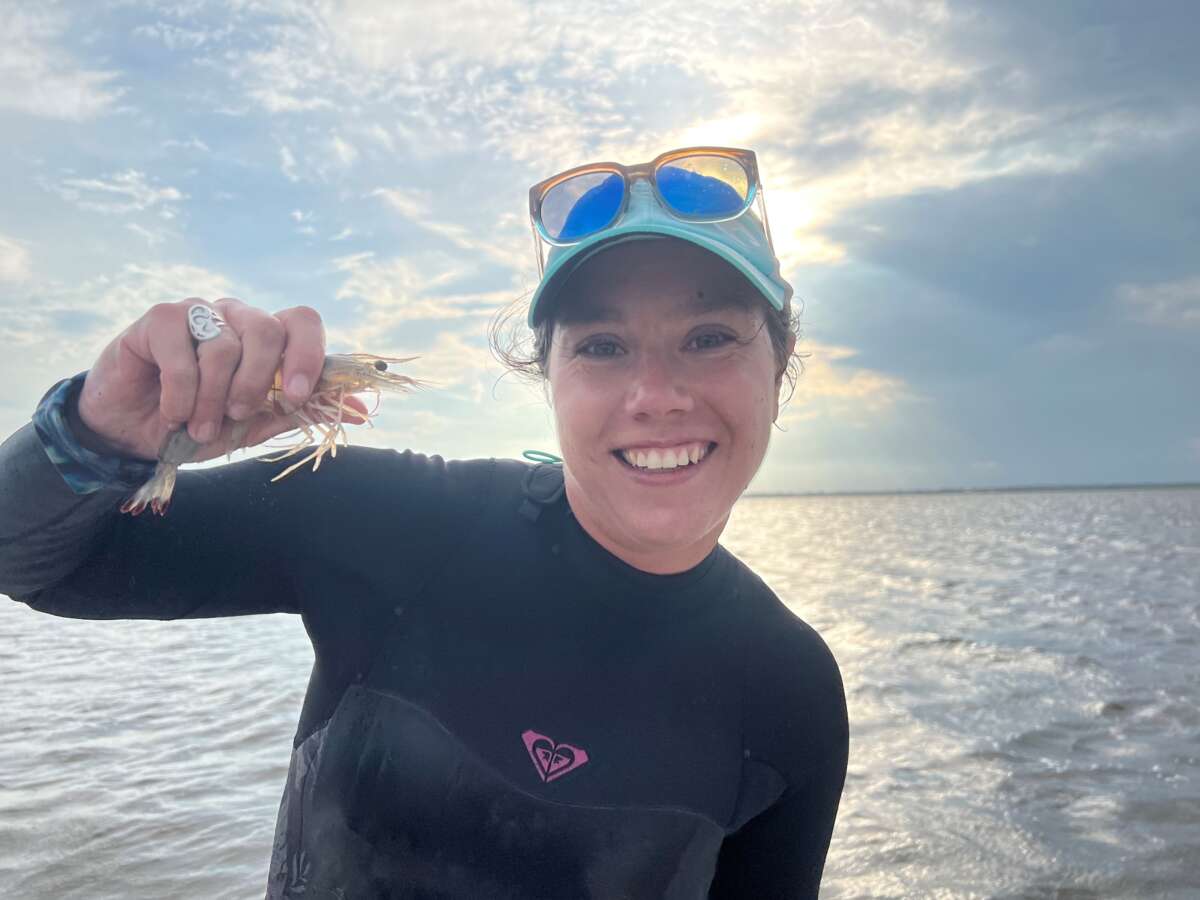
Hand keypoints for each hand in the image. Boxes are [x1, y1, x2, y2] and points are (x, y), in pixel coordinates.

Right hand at [73, 298, 357, 463]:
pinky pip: (182, 352)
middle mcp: (237, 317)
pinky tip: (173, 413)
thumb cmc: (201, 424)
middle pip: (268, 330)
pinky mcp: (159, 318)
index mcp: (268, 338)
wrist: (136, 434)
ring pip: (224, 347)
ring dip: (213, 400)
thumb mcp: (257, 425)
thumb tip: (362, 411)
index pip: (303, 322)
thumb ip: (303, 412)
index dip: (307, 356)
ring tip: (200, 427)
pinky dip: (181, 394)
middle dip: (257, 383)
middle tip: (238, 415)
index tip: (295, 397)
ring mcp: (199, 313)